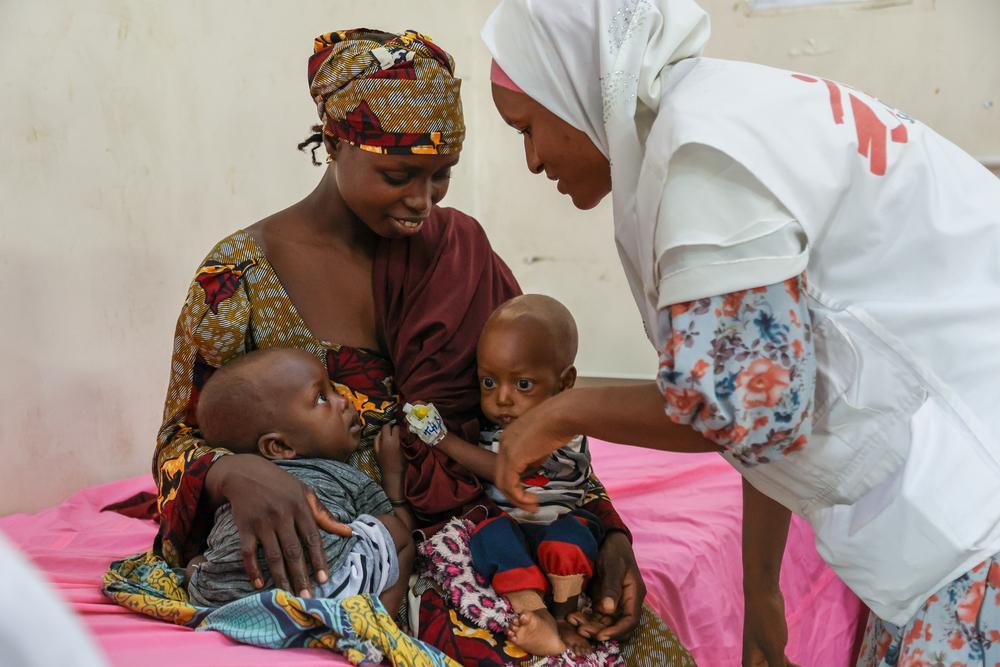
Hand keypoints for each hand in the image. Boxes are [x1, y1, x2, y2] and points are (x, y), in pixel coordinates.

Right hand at [207, 454, 351, 597]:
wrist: (246, 473)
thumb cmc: (280, 484)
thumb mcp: (305, 493)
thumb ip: (324, 515)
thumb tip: (349, 532)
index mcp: (301, 507)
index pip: (313, 539)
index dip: (318, 560)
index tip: (323, 580)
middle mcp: (283, 516)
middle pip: (294, 552)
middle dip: (301, 576)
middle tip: (306, 597)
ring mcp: (263, 522)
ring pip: (273, 556)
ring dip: (281, 578)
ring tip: (288, 596)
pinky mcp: (245, 527)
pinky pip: (248, 553)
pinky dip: (253, 570)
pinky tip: (259, 584)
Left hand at [374, 424, 402, 476]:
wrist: (392, 474)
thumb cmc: (401, 464)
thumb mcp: (405, 451)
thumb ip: (402, 441)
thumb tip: (402, 435)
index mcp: (394, 441)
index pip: (395, 428)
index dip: (398, 427)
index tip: (400, 428)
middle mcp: (385, 441)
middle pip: (385, 427)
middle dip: (390, 426)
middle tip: (393, 429)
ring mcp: (379, 445)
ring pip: (379, 433)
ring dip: (383, 432)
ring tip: (388, 433)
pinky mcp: (376, 450)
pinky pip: (376, 440)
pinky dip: (379, 438)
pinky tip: (381, 438)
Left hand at [495, 397, 574, 512]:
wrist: (563, 415)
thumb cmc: (560, 422)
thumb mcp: (542, 440)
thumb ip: (534, 453)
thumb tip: (533, 465)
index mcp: (509, 436)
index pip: (505, 465)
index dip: (515, 481)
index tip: (529, 491)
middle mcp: (503, 442)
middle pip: (501, 476)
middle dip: (514, 494)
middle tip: (529, 505)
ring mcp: (505, 450)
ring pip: (503, 483)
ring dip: (517, 499)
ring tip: (533, 507)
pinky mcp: (512, 459)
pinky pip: (510, 485)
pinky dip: (519, 497)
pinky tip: (533, 501)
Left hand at [567, 531, 645, 640]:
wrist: (607, 538)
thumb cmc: (614, 550)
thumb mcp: (613, 566)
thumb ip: (611, 587)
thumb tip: (608, 610)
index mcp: (634, 594)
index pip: (630, 620)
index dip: (617, 631)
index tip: (601, 635)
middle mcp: (626, 601)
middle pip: (616, 624)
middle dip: (599, 630)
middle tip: (580, 629)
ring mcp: (614, 601)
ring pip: (604, 621)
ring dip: (590, 625)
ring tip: (573, 621)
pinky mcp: (603, 599)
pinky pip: (595, 614)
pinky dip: (586, 617)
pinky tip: (573, 616)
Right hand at [742, 585, 797, 666]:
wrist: (764, 594)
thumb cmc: (765, 620)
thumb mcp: (775, 649)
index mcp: (751, 664)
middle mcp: (756, 661)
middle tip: (795, 666)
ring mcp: (765, 653)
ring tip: (803, 666)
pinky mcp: (774, 646)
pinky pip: (782, 663)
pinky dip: (791, 666)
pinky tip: (801, 666)